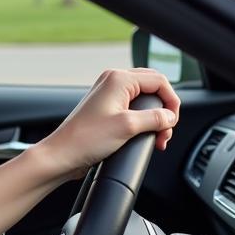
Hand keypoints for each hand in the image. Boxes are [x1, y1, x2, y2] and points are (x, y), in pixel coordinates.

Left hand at [35, 68, 179, 183]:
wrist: (61, 155)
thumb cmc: (85, 139)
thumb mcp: (128, 126)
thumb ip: (155, 118)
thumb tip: (170, 116)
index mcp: (118, 79)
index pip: (160, 81)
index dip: (172, 101)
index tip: (172, 122)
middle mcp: (113, 82)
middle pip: (154, 88)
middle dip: (164, 110)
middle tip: (165, 131)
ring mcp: (108, 95)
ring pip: (145, 100)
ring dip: (155, 118)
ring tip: (157, 138)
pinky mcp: (106, 109)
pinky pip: (133, 109)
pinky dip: (143, 121)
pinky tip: (145, 136)